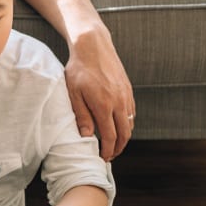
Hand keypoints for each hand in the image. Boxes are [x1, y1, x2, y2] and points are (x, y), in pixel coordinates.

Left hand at [64, 25, 134, 160]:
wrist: (93, 47)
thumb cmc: (78, 70)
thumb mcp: (73, 94)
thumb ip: (81, 116)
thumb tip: (87, 136)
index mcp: (104, 105)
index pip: (110, 137)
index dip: (107, 151)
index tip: (102, 158)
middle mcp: (119, 102)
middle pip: (124, 134)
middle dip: (118, 148)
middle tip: (109, 156)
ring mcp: (126, 96)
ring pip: (130, 124)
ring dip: (123, 137)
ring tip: (113, 144)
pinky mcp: (128, 90)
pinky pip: (131, 113)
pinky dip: (127, 124)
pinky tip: (118, 127)